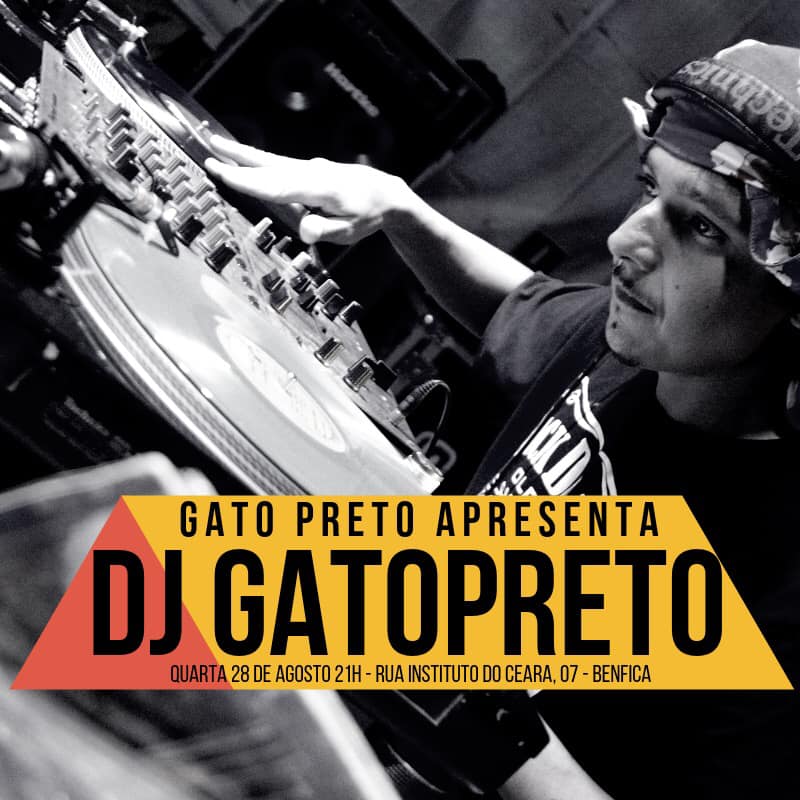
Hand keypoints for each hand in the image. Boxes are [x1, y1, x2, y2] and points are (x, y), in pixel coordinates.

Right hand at [205, 136, 410, 244]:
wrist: (385, 194)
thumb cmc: (367, 216)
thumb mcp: (350, 231)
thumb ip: (326, 231)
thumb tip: (305, 231)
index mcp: (319, 189)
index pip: (277, 186)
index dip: (249, 181)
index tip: (224, 174)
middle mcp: (311, 173)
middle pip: (269, 167)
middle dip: (238, 163)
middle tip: (209, 155)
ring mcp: (308, 168)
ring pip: (270, 160)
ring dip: (242, 154)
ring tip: (216, 145)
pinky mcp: (307, 169)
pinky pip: (277, 163)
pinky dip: (257, 159)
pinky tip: (243, 158)